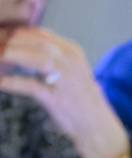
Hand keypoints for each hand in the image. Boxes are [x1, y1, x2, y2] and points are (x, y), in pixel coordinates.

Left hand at [0, 27, 131, 157]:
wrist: (96, 124)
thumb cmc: (80, 98)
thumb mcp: (70, 70)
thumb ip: (51, 58)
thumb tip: (23, 49)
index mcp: (72, 52)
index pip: (42, 34)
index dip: (19, 32)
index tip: (3, 34)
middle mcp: (70, 61)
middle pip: (37, 42)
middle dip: (12, 40)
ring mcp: (65, 79)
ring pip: (36, 58)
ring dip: (11, 55)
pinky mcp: (56, 98)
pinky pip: (30, 85)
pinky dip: (13, 83)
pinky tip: (1, 83)